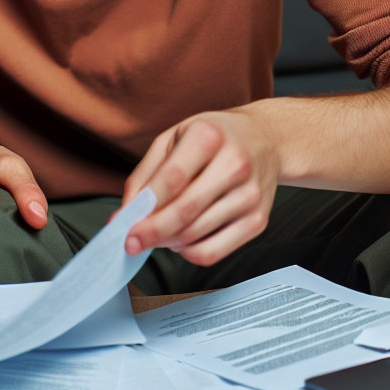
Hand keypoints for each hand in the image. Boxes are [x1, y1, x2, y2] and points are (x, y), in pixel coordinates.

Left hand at [123, 109, 278, 265]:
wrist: (266, 140)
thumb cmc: (216, 139)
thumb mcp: (174, 138)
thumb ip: (146, 174)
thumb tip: (127, 212)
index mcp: (209, 136)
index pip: (171, 180)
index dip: (144, 207)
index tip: (123, 225)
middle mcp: (235, 164)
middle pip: (184, 211)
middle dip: (152, 232)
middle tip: (132, 242)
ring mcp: (249, 195)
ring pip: (195, 235)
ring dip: (168, 242)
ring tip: (160, 232)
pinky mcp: (258, 220)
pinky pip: (213, 252)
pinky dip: (189, 253)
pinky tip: (182, 240)